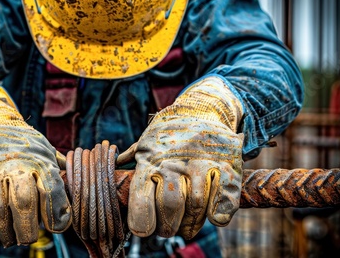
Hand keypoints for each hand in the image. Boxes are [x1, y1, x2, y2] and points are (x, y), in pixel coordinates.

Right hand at [0, 84, 70, 250]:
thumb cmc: (20, 143)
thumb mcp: (43, 148)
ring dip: (5, 232)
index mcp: (39, 161)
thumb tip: (77, 180)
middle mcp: (15, 166)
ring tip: (11, 240)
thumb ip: (58, 167)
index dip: (56, 213)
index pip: (52, 190)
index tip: (56, 227)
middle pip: (24, 202)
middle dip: (28, 228)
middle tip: (28, 238)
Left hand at [128, 76, 243, 238]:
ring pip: (196, 205)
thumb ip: (132, 157)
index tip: (144, 230)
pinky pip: (224, 197)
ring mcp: (200, 163)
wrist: (203, 108)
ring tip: (186, 227)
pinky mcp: (225, 164)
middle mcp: (173, 162)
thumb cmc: (170, 131)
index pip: (141, 198)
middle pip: (170, 206)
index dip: (142, 221)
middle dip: (168, 227)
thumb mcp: (146, 141)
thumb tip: (115, 167)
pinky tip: (214, 217)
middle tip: (167, 230)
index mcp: (150, 160)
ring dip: (192, 224)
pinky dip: (220, 213)